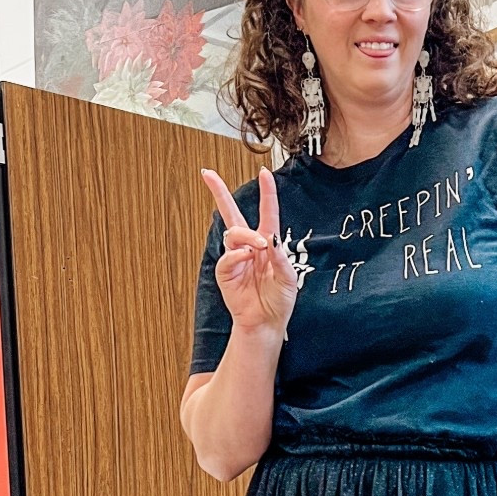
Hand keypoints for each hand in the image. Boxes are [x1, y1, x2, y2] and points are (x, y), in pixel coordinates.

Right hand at [200, 166, 298, 339]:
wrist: (267, 322)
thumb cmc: (279, 300)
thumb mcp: (289, 278)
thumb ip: (280, 257)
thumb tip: (270, 238)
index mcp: (268, 244)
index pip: (267, 213)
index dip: (266, 193)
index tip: (264, 173)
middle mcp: (250, 247)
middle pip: (232, 213)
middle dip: (219, 193)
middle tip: (207, 174)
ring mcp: (236, 258)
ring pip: (233, 233)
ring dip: (246, 236)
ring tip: (258, 248)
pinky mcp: (226, 272)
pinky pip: (228, 256)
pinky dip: (237, 255)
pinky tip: (246, 258)